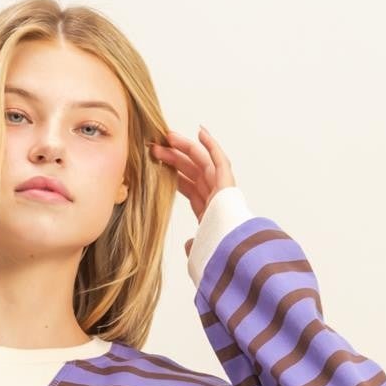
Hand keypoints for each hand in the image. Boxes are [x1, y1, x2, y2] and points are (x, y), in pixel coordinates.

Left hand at [149, 123, 235, 256]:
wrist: (230, 253)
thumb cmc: (217, 253)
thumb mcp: (199, 249)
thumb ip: (193, 245)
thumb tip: (188, 246)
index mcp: (206, 209)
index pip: (187, 186)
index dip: (173, 174)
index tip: (157, 164)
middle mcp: (214, 196)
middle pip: (190, 171)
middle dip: (173, 158)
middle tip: (155, 147)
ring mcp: (221, 188)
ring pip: (200, 162)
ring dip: (184, 148)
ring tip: (168, 136)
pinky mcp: (227, 183)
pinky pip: (219, 159)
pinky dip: (211, 145)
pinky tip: (200, 132)